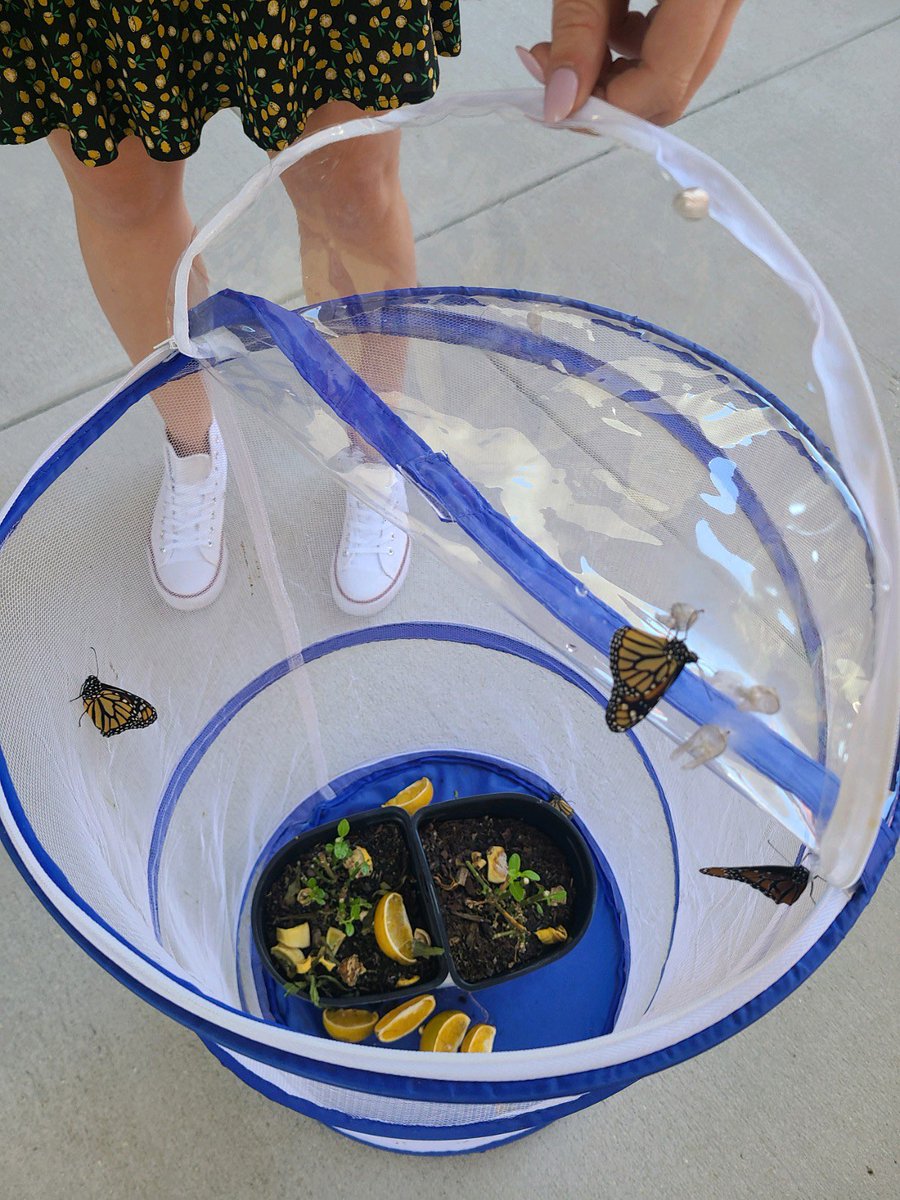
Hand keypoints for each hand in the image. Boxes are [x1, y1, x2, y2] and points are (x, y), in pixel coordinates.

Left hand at [517, 1, 742, 125]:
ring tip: (571, 44)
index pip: (664, 82)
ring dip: (621, 75)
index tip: (554, 100)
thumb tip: (559, 107)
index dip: (606, 105)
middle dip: (611, 98)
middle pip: (676, 87)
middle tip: (553, 77)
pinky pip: (683, 40)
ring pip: (680, 69)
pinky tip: (608, 23)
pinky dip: (639, 47)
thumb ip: (577, 34)